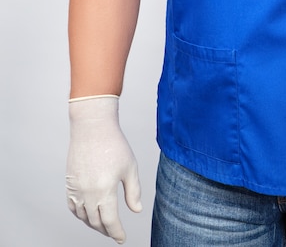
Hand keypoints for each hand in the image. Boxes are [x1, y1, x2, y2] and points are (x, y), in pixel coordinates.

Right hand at [66, 95, 141, 244]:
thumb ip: (134, 191)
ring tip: (104, 226)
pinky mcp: (69, 184)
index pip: (110, 221)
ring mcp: (76, 190)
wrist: (93, 128)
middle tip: (114, 233)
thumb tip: (136, 210)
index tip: (122, 239)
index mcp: (104, 191)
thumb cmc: (114, 145)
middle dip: (106, 230)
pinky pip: (72, 207)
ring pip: (83, 217)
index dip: (117, 232)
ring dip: (93, 224)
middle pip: (96, 222)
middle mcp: (87, 194)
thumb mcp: (130, 168)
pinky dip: (80, 215)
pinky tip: (88, 214)